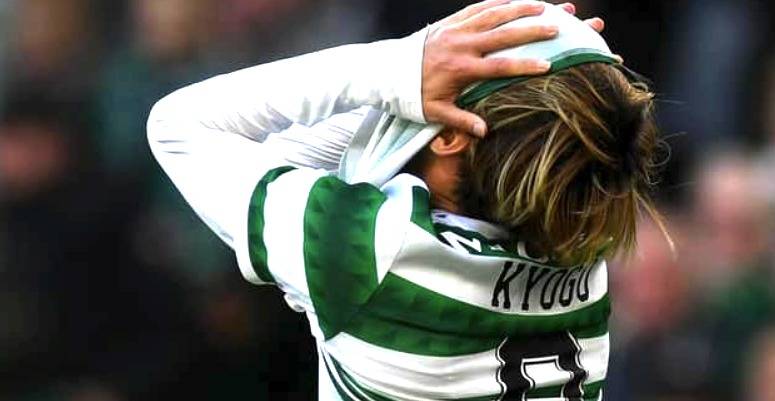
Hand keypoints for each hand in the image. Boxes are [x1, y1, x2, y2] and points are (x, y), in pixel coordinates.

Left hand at [421, 0, 605, 136]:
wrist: (388, 72)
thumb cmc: (414, 96)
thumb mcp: (436, 112)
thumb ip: (462, 121)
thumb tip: (485, 132)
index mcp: (462, 69)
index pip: (500, 67)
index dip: (525, 65)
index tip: (548, 65)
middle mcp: (462, 45)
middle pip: (502, 35)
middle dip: (531, 30)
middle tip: (556, 28)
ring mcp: (456, 30)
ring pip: (492, 15)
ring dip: (518, 9)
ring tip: (543, 6)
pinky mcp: (449, 21)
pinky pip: (476, 8)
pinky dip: (495, 3)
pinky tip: (512, 1)